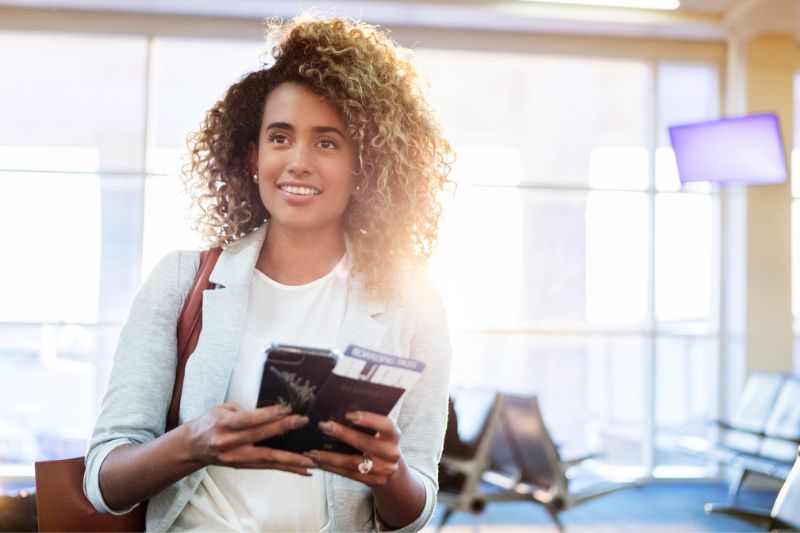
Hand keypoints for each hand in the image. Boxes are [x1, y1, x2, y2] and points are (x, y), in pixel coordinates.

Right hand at [186, 402, 315, 475]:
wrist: (193, 447)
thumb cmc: (210, 423)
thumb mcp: (221, 409)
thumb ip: (243, 410)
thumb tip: (268, 413)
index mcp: (223, 425)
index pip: (249, 420)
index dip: (268, 414)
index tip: (287, 409)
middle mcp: (229, 443)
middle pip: (260, 436)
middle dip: (283, 429)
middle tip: (303, 422)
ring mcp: (236, 458)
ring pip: (267, 458)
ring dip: (290, 459)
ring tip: (310, 459)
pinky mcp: (242, 466)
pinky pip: (267, 467)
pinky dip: (286, 468)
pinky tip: (303, 469)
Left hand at [305, 411, 401, 486]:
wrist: (392, 469)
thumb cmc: (379, 442)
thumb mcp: (380, 432)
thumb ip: (367, 423)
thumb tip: (338, 409)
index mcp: (394, 435)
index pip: (386, 425)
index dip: (369, 420)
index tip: (349, 415)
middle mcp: (392, 454)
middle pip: (366, 444)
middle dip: (343, 434)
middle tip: (324, 426)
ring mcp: (383, 470)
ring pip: (353, 463)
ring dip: (329, 457)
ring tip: (311, 451)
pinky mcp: (372, 482)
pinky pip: (348, 474)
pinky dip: (331, 467)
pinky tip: (317, 462)